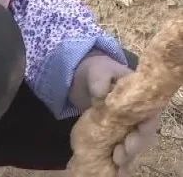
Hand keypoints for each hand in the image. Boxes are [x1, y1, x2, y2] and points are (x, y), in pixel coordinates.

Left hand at [70, 53, 160, 174]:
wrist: (87, 79)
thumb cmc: (98, 72)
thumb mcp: (98, 71)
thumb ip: (100, 81)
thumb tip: (101, 96)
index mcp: (139, 99)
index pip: (151, 115)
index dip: (147, 126)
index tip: (139, 131)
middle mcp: (138, 116)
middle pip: (144, 135)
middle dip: (135, 146)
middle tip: (122, 152)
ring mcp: (127, 128)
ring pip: (133, 146)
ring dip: (127, 156)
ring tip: (116, 162)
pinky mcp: (116, 136)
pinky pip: (120, 150)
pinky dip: (118, 161)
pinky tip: (113, 169)